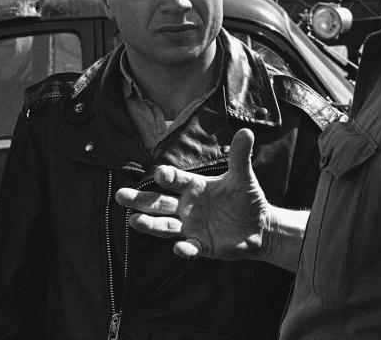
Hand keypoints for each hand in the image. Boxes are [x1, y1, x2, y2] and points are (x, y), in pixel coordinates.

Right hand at [115, 128, 269, 260]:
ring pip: (166, 226)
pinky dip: (184, 248)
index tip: (161, 174)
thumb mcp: (243, 177)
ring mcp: (192, 227)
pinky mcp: (203, 246)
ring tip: (134, 221)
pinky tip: (180, 247)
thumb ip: (240, 156)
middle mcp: (187, 207)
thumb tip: (246, 132)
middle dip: (140, 200)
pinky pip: (190, 248)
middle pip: (159, 203)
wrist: (260, 227)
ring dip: (151, 224)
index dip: (168, 177)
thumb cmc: (246, 199)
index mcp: (194, 187)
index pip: (176, 180)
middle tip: (121, 196)